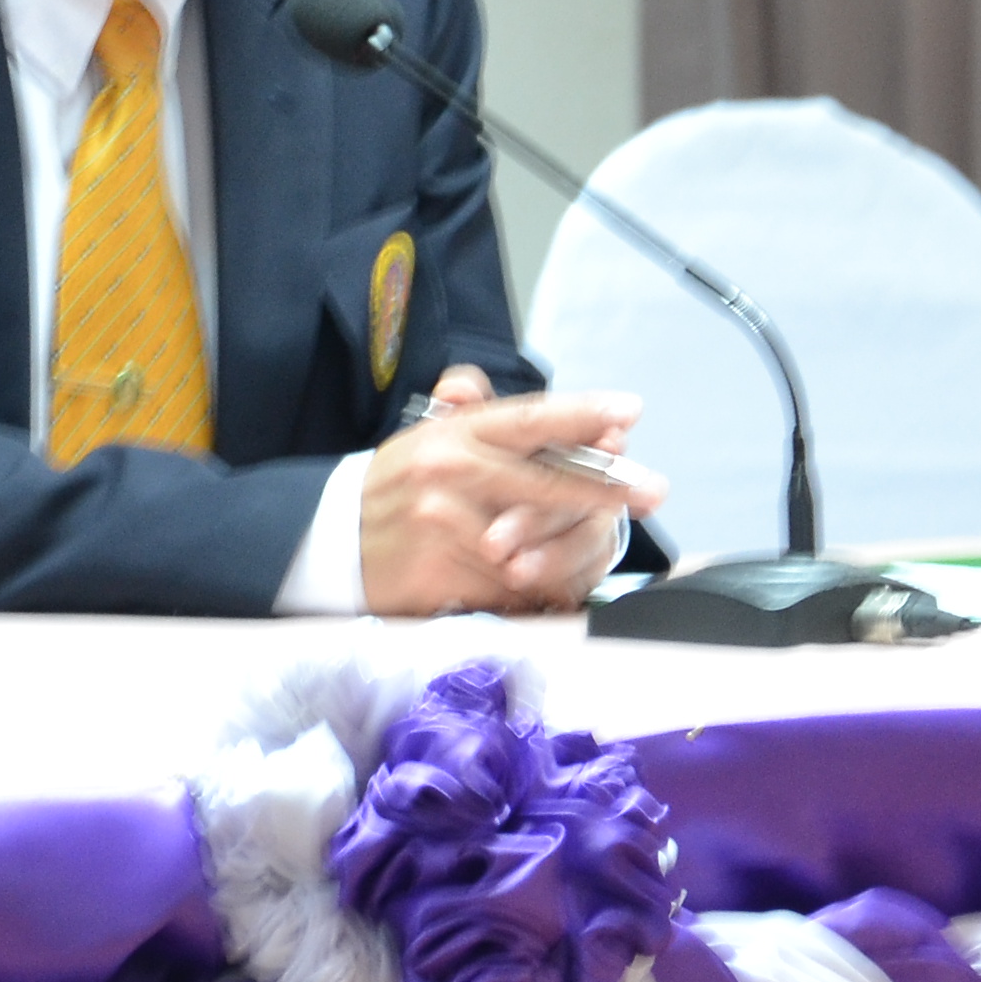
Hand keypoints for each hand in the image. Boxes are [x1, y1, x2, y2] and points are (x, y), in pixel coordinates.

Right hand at [359, 366, 666, 618]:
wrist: (329, 539)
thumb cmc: (397, 485)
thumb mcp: (431, 433)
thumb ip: (475, 407)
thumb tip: (513, 396)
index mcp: (454, 434)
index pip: (528, 419)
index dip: (583, 415)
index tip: (630, 413)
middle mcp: (450, 473)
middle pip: (544, 480)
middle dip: (605, 487)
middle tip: (651, 489)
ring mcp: (443, 525)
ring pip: (529, 540)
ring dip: (571, 546)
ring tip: (606, 545)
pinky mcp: (438, 574)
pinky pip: (503, 584)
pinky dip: (534, 586)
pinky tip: (559, 583)